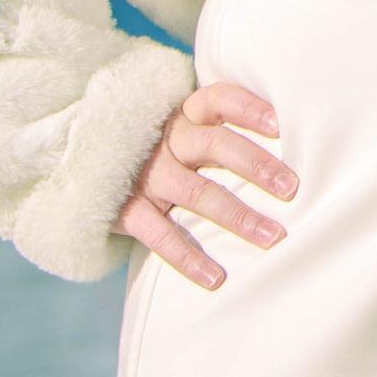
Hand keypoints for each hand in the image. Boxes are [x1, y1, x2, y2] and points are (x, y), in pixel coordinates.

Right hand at [117, 81, 297, 289]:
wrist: (85, 161)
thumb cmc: (160, 143)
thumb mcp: (184, 123)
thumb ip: (221, 124)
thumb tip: (290, 132)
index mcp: (185, 112)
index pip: (220, 99)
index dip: (250, 109)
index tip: (281, 123)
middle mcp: (167, 139)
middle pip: (217, 145)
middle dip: (256, 165)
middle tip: (292, 188)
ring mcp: (147, 175)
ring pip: (197, 193)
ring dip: (238, 216)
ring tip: (273, 237)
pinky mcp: (128, 210)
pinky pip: (161, 236)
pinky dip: (189, 258)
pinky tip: (217, 278)